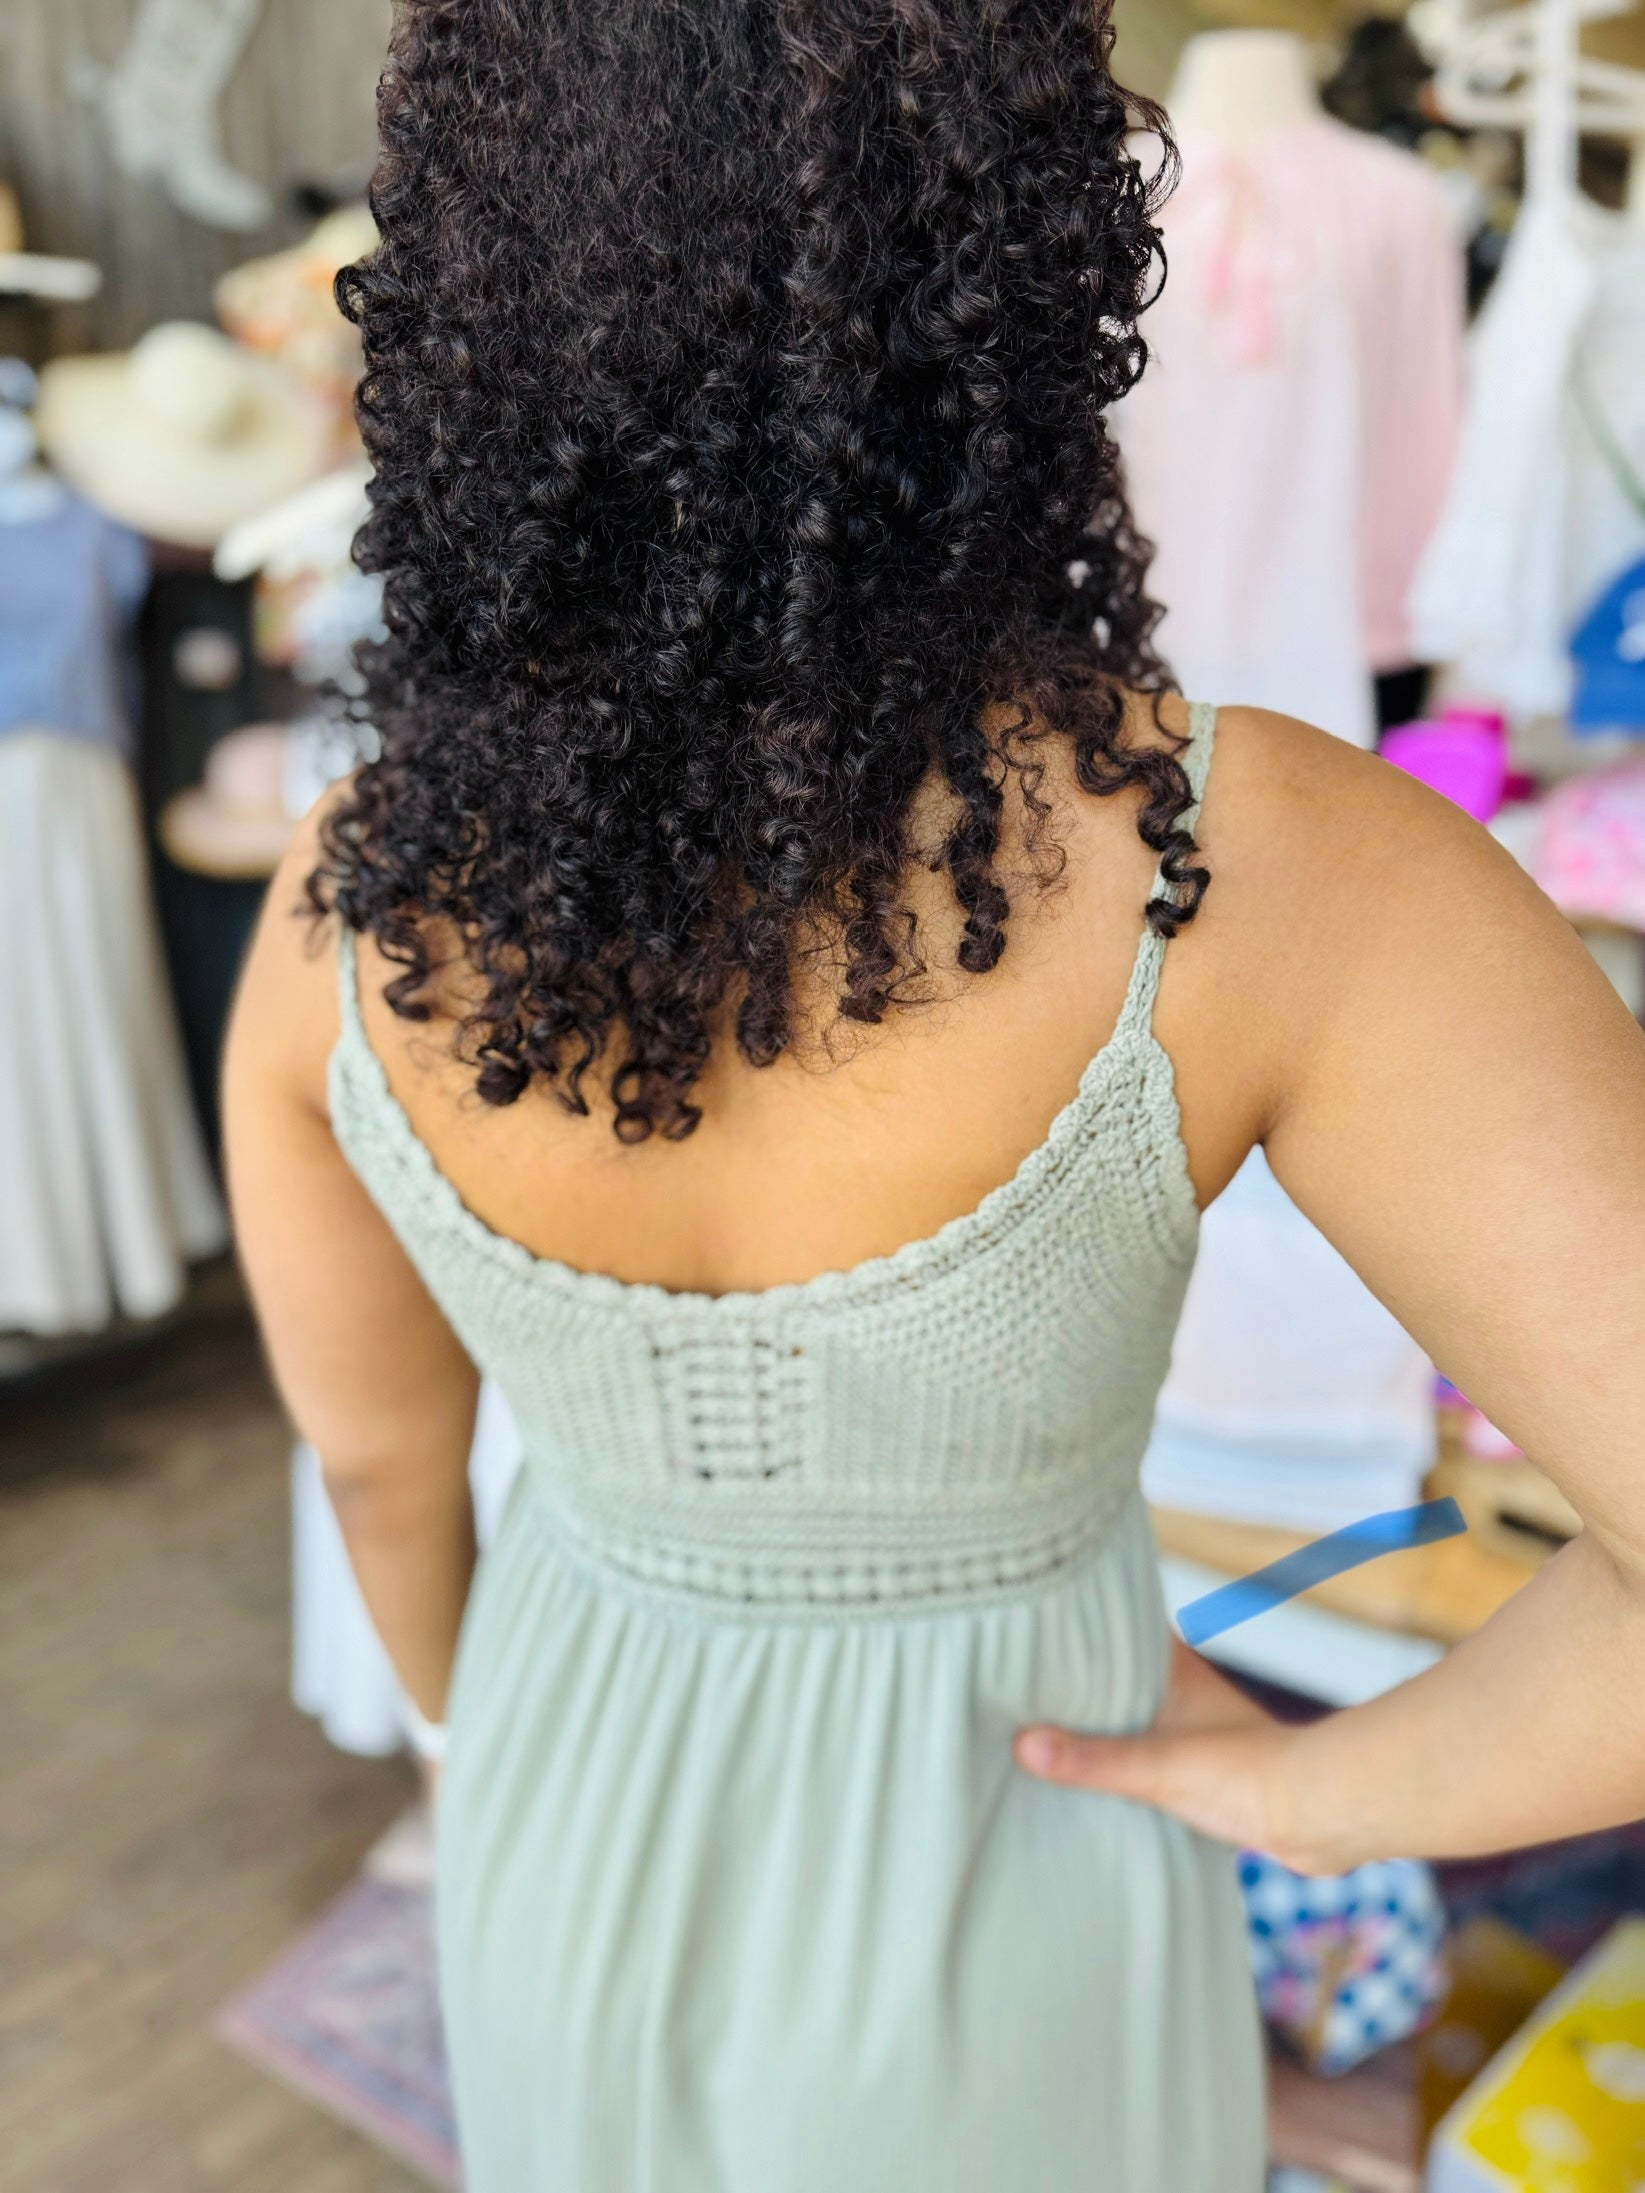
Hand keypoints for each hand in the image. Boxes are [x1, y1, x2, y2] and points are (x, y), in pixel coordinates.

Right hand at [1014, 1638, 1328, 1871]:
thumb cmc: (1248, 1774)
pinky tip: (1089, 1771)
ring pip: (1128, 1709)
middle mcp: (1178, 1687)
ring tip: (1039, 1719)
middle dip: (1073, 1671)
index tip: (1031, 1611)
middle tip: (1018, 1669)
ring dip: (1094, 1715)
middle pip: (1113, 1668)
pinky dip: (1115, 1753)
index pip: (1114, 1622)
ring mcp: (1188, 1724)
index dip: (1075, 1615)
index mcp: (1170, 1668)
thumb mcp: (1158, 1766)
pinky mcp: (1197, 1764)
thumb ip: (1093, 1759)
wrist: (1314, 1814)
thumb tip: (1024, 1745)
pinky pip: (1141, 1747)